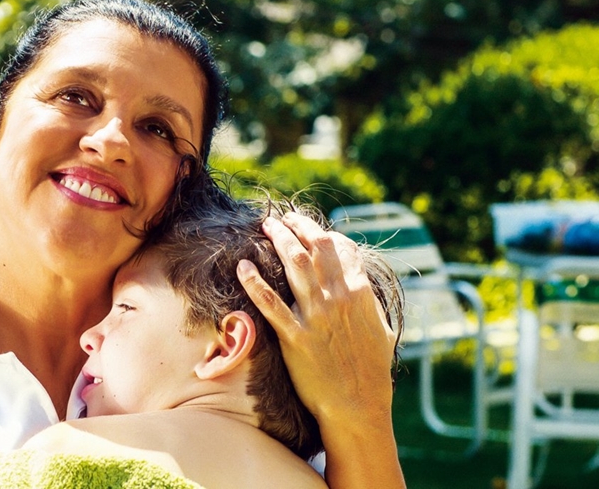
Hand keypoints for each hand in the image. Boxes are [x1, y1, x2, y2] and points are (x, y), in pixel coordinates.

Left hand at [237, 212, 396, 425]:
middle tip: (281, 218)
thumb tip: (360, 285)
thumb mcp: (381, 328)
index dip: (322, 232)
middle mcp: (338, 298)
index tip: (307, 227)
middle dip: (297, 225)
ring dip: (278, 238)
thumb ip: (369, 302)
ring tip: (265, 225)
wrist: (358, 406)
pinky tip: (242, 265)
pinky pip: (270, 303)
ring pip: (294, 263)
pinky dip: (254, 281)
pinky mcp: (295, 337)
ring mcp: (316, 316)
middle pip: (315, 246)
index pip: (341, 247)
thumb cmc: (371, 370)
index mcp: (360, 292)